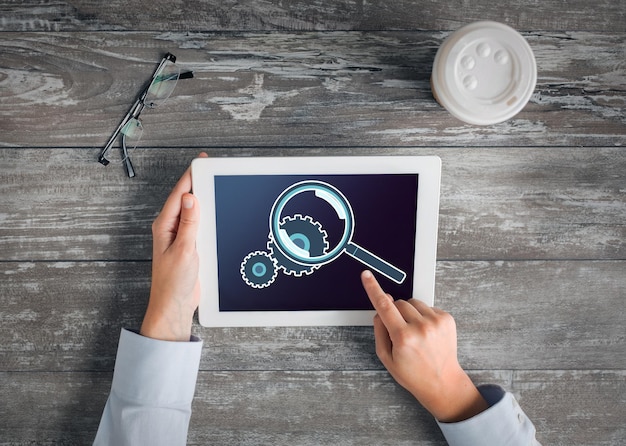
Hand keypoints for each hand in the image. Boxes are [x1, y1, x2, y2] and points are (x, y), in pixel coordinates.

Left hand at [140, 153, 207, 341]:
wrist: (175, 306)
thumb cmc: (173, 283)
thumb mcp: (184, 250)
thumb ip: (189, 223)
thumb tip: (190, 198)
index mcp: (164, 226)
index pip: (179, 194)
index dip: (191, 176)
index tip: (202, 163)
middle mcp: (171, 228)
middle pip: (186, 199)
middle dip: (199, 183)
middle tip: (213, 169)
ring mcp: (180, 236)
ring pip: (193, 211)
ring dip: (204, 199)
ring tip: (216, 185)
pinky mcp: (189, 245)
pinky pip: (199, 224)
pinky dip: (207, 215)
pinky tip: (216, 212)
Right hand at [361, 270, 487, 422]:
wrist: (443, 382)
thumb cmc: (413, 373)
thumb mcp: (386, 357)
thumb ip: (379, 331)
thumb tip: (379, 310)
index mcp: (403, 337)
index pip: (384, 305)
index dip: (373, 288)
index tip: (367, 275)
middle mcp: (421, 327)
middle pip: (398, 302)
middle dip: (395, 312)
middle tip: (399, 331)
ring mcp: (436, 322)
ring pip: (413, 302)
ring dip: (410, 313)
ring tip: (415, 333)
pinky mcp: (447, 319)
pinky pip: (427, 307)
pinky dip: (423, 316)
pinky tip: (426, 333)